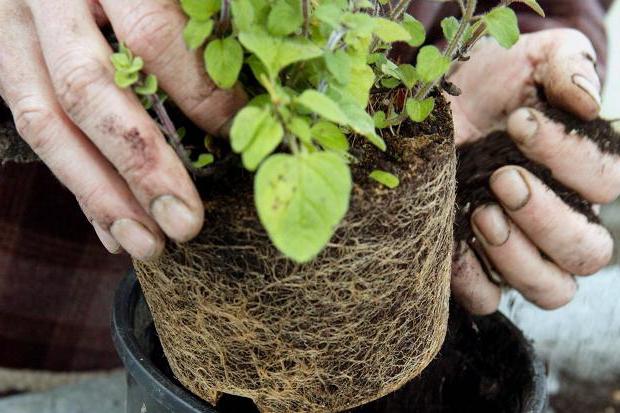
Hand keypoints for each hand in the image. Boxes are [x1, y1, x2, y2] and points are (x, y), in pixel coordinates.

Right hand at [0, 0, 245, 259]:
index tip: (237, 137)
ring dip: (101, 195)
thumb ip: (196, 17)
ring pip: (47, 122)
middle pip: (88, 90)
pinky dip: (78, 186)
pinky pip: (33, 129)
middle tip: (186, 223)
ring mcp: (14, 31)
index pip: (152, 35)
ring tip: (147, 245)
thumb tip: (252, 95)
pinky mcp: (3, 60)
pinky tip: (111, 228)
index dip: (199, 93)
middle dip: (141, 167)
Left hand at [449, 29, 618, 313]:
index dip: (569, 158)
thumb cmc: (483, 83)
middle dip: (547, 219)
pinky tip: (453, 239)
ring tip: (482, 213)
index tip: (518, 123)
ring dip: (518, 257)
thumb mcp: (528, 58)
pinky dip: (473, 279)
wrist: (428, 108)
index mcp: (580, 172)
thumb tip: (587, 102)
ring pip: (551, 289)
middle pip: (588, 253)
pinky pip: (488, 298)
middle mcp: (556, 218)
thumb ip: (567, 66)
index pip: (606, 183)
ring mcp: (516, 248)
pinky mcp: (473, 263)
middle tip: (503, 179)